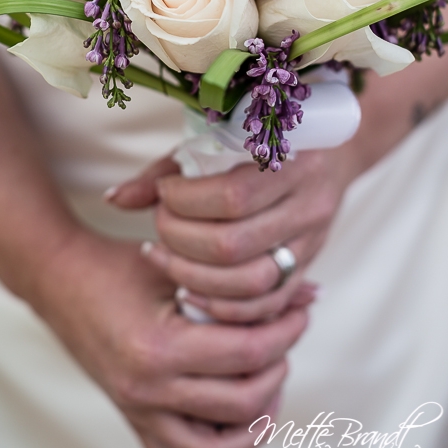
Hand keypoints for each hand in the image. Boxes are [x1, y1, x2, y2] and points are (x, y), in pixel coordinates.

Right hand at [30, 225, 309, 447]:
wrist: (58, 280)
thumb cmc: (114, 265)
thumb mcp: (177, 264)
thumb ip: (241, 281)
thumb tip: (309, 290)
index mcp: (158, 348)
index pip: (245, 355)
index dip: (285, 334)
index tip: (300, 313)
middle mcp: (147, 390)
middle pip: (240, 405)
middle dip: (278, 371)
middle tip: (287, 340)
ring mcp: (138, 412)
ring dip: (255, 424)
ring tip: (271, 387)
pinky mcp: (133, 420)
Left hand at [111, 146, 358, 322]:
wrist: (333, 151)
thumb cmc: (262, 141)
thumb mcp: (217, 141)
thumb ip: (166, 171)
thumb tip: (114, 199)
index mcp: (291, 160)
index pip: (231, 197)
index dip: (185, 203)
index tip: (164, 194)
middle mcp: (309, 204)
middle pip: (235, 246)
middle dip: (182, 241)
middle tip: (160, 227)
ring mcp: (313, 241)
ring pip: (252, 283)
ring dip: (196, 277)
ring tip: (165, 258)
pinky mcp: (308, 269)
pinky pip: (266, 305)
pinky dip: (222, 306)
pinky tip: (190, 289)